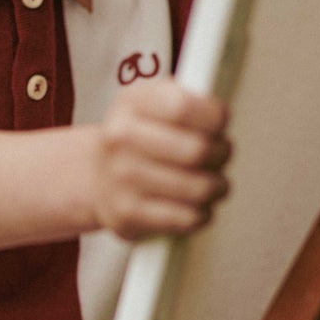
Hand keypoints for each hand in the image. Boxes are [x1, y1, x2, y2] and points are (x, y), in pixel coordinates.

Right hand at [93, 78, 230, 241]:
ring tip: (214, 182)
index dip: (215, 117)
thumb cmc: (140, 139)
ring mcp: (120, 179)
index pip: (183, 107)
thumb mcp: (155, 103)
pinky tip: (197, 204)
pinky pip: (187, 218)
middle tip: (221, 155)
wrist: (97, 178)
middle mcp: (119, 138)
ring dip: (218, 186)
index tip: (220, 123)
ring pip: (199, 187)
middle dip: (222, 153)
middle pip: (197, 150)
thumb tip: (221, 116)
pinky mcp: (127, 215)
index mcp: (131, 102)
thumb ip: (189, 102)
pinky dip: (203, 213)